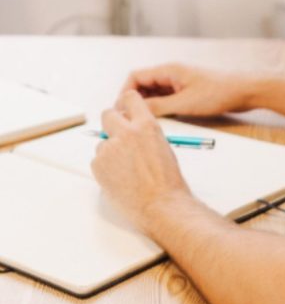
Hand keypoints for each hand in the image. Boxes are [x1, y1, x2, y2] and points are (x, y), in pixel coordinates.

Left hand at [91, 89, 189, 233]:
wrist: (161, 204)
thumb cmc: (167, 180)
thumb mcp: (162, 145)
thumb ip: (145, 133)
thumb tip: (133, 132)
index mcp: (146, 125)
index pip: (129, 98)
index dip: (125, 104)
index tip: (123, 110)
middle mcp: (126, 132)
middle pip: (108, 114)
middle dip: (111, 123)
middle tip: (117, 136)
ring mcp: (110, 149)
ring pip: (102, 143)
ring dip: (110, 152)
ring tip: (126, 170)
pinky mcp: (98, 165)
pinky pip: (98, 161)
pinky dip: (105, 168)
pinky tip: (120, 179)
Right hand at [122, 62, 251, 116]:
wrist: (245, 91)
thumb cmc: (219, 92)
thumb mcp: (184, 103)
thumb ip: (158, 107)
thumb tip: (135, 112)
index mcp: (169, 70)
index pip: (135, 77)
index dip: (124, 93)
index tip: (121, 111)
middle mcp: (172, 74)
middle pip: (142, 86)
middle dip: (133, 102)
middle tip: (130, 121)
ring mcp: (179, 83)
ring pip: (153, 94)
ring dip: (147, 107)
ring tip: (144, 124)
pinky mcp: (187, 92)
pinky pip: (166, 100)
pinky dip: (160, 109)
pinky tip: (161, 122)